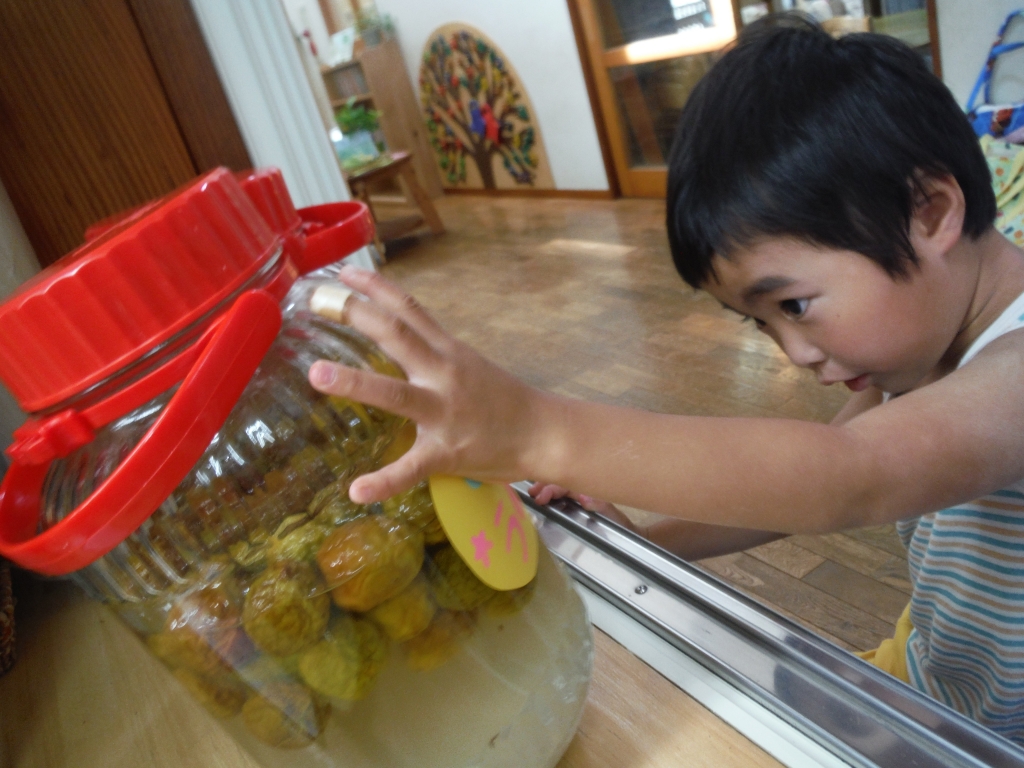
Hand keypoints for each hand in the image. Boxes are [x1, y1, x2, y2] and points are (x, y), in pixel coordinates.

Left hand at [308, 267, 561, 504]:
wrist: (543, 433)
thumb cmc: (502, 401)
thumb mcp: (467, 364)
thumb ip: (432, 354)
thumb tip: (395, 342)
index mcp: (448, 351)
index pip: (409, 310)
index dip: (375, 287)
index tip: (343, 272)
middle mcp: (444, 374)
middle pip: (397, 336)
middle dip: (358, 316)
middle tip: (317, 302)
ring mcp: (445, 413)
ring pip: (397, 394)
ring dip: (356, 382)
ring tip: (317, 374)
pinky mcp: (447, 452)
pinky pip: (412, 468)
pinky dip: (384, 481)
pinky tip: (357, 490)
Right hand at [527, 482, 639, 532]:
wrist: (631, 536)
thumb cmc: (621, 525)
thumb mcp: (612, 515)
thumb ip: (600, 505)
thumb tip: (583, 497)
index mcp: (588, 490)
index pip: (566, 483)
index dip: (551, 487)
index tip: (539, 496)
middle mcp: (582, 492)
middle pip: (560, 482)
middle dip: (544, 485)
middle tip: (532, 494)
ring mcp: (579, 499)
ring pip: (559, 489)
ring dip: (545, 489)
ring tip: (534, 494)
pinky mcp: (577, 508)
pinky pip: (561, 498)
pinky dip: (550, 496)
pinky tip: (541, 500)